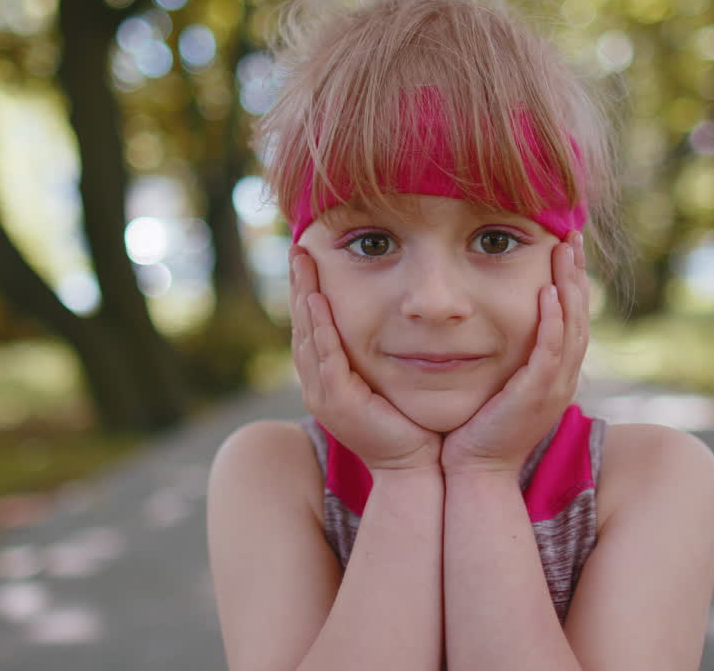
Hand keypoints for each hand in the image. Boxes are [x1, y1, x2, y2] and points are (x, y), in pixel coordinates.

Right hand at [290, 247, 441, 472]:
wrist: (415, 466)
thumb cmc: (410, 423)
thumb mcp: (389, 379)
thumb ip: (381, 353)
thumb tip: (394, 317)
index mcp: (327, 378)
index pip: (312, 325)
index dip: (308, 290)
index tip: (309, 257)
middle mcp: (317, 384)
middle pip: (302, 324)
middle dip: (300, 284)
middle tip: (298, 248)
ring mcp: (323, 394)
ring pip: (308, 335)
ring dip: (305, 296)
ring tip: (303, 262)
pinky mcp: (338, 402)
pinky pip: (325, 356)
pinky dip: (321, 327)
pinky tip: (318, 300)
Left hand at [440, 232, 588, 477]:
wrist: (474, 473)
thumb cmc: (476, 430)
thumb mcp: (495, 384)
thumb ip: (502, 356)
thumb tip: (485, 323)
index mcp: (554, 374)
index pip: (571, 318)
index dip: (571, 281)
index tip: (564, 246)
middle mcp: (562, 378)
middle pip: (580, 316)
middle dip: (576, 273)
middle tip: (572, 236)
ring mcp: (553, 388)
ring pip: (572, 328)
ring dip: (569, 287)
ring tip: (564, 252)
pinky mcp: (536, 396)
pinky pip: (550, 352)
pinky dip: (552, 322)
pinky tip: (548, 293)